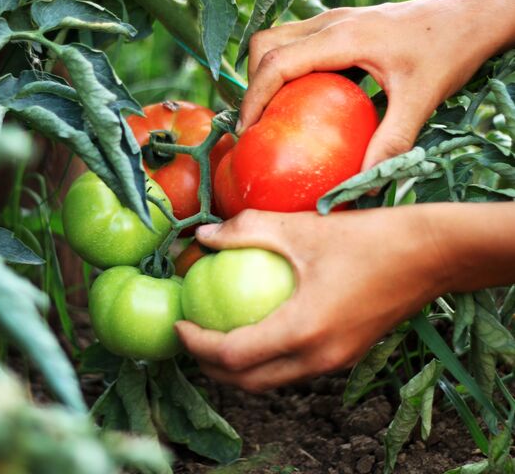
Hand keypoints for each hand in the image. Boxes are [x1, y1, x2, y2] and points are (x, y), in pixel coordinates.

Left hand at [175, 207, 450, 392]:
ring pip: (271, 381)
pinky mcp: (346, 355)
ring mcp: (335, 362)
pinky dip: (266, 360)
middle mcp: (318, 358)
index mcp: (303, 331)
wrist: (431, 255)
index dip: (197, 345)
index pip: (233, 356)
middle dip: (210, 367)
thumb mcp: (300, 227)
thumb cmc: (366, 237)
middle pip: (248, 382)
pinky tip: (258, 328)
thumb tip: (203, 235)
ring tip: (216, 337)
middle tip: (190, 337)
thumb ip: (246, 230)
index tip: (179, 324)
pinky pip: (294, 369)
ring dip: (238, 369)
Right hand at [239, 0, 514, 169]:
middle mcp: (332, 22)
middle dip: (252, 82)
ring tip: (275, 112)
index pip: (277, 63)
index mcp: (344, 37)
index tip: (248, 131)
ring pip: (278, 38)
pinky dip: (288, 68)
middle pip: (266, 43)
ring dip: (267, 72)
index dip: (253, 97)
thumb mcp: (421, 100)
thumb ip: (390, 143)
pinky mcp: (343, 24)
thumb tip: (360, 186)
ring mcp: (336, 19)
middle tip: (259, 123)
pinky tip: (305, 98)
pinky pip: (299, 42)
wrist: (474, 17)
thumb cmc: (450, 51)